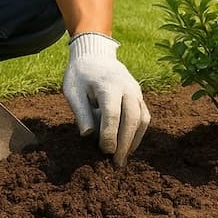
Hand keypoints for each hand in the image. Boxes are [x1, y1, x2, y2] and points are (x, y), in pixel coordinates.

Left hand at [62, 32, 149, 165]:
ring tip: (123, 158)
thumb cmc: (81, 74)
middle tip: (116, 162)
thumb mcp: (72, 90)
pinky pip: (144, 115)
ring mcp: (136, 91)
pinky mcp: (139, 95)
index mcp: (109, 85)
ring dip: (134, 140)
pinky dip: (139, 132)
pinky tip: (129, 145)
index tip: (104, 151)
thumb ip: (81, 111)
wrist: (95, 54)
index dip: (109, 135)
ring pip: (142, 118)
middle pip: (132, 118)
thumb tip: (87, 134)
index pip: (112, 114)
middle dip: (125, 143)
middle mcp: (127, 87)